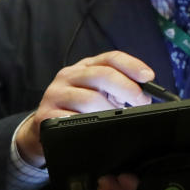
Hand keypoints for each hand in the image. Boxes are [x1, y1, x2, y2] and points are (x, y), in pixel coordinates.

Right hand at [13, 50, 154, 166]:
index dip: (132, 65)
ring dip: (109, 111)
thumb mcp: (97, 95)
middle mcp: (68, 75)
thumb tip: (147, 96)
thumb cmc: (77, 111)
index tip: (149, 77)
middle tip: (141, 102)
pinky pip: (72, 119)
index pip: (111, 58)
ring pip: (90, 99)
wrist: (41, 132)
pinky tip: (96, 129)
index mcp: (85, 67)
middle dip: (127, 88)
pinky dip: (89, 124)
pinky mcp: (45, 115)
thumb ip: (119, 91)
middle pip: (102, 74)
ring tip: (117, 119)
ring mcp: (55, 94)